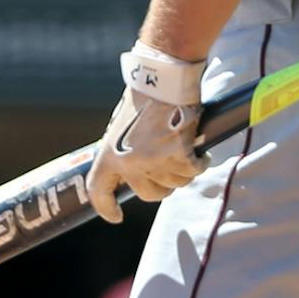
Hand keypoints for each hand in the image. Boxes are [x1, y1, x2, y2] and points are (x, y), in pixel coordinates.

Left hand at [86, 89, 203, 222]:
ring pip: (175, 184)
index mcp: (108, 154)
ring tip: (180, 147)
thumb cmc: (142, 99)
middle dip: (160, 184)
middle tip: (166, 164)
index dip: (105, 207)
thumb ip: (121, 151)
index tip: (115, 217)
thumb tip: (125, 170)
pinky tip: (199, 151)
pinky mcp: (179, 156)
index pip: (98, 190)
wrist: (163, 81)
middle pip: (149, 194)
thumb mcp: (119, 127)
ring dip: (181, 170)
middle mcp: (130, 163)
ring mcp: (155, 162)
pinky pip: (193, 171)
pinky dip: (200, 162)